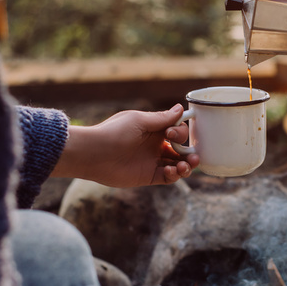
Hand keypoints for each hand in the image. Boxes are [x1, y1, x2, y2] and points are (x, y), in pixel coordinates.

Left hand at [51, 104, 198, 186]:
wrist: (93, 154)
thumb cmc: (114, 132)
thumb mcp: (139, 121)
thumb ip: (162, 118)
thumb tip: (180, 108)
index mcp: (154, 129)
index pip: (177, 130)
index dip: (180, 132)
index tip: (171, 134)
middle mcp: (155, 145)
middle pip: (181, 150)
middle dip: (191, 153)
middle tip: (194, 156)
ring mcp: (152, 161)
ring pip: (177, 164)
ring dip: (186, 166)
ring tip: (185, 167)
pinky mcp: (148, 176)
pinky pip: (167, 177)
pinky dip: (174, 175)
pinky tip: (171, 171)